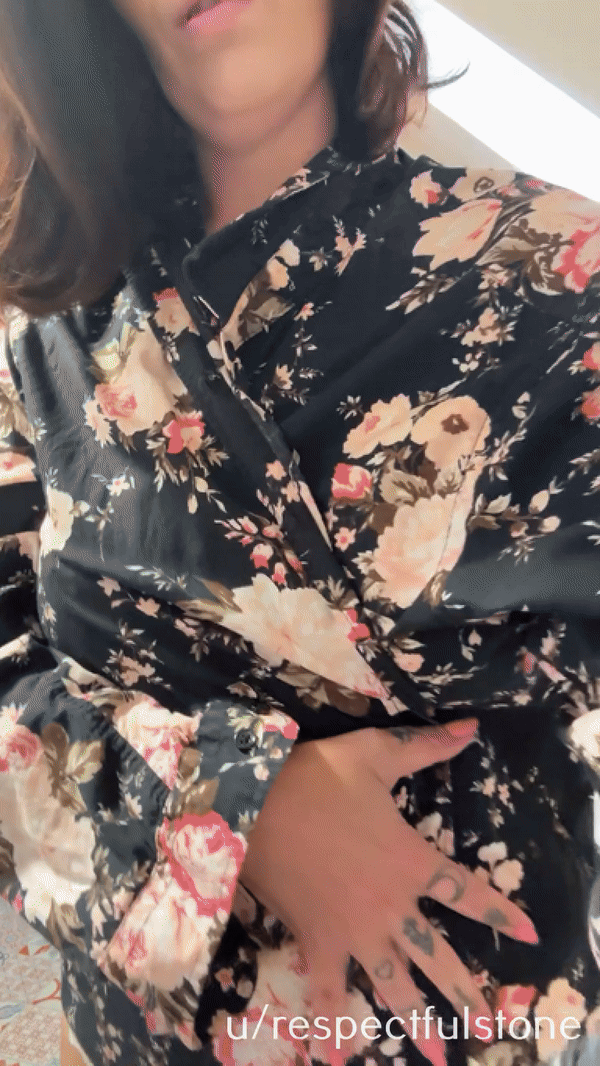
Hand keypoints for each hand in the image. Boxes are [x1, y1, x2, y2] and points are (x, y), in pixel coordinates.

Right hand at [240, 720, 537, 1064]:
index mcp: (410, 861)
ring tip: (440, 1056)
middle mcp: (391, 906)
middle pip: (438, 956)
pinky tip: (334, 1063)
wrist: (257, 803)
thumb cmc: (318, 777)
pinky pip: (326, 994)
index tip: (527, 932)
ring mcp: (354, 931)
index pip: (466, 892)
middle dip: (465, 992)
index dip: (498, 912)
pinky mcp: (317, 942)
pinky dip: (330, 1029)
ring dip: (417, 1023)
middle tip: (487, 1024)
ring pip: (393, 985)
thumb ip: (426, 747)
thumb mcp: (375, 754)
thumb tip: (471, 728)